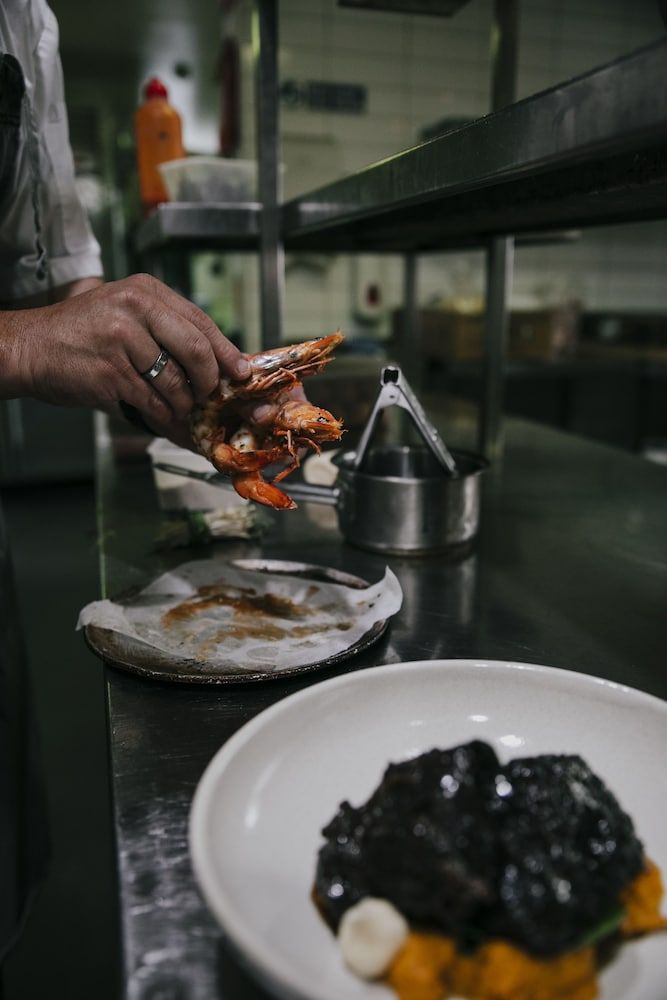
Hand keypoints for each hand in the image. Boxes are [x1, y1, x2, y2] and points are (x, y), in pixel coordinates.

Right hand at [0, 274, 249, 428]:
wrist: (30, 348)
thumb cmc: (81, 334)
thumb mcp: (125, 314)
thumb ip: (166, 329)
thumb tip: (218, 363)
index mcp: (145, 291)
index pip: (201, 322)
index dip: (226, 351)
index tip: (240, 371)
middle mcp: (136, 308)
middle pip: (197, 350)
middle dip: (209, 380)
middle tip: (208, 395)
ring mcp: (123, 339)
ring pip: (176, 382)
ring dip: (183, 404)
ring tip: (178, 408)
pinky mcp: (112, 371)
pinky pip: (153, 401)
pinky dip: (163, 415)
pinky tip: (161, 417)